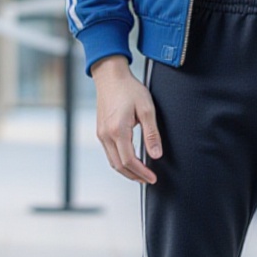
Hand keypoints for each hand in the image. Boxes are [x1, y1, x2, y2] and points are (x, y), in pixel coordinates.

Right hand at [91, 55, 161, 183]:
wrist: (110, 76)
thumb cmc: (129, 89)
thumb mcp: (146, 108)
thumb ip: (152, 133)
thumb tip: (156, 154)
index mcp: (117, 130)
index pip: (129, 161)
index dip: (142, 172)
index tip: (153, 178)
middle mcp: (106, 135)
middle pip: (119, 166)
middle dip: (134, 176)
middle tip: (148, 180)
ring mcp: (101, 134)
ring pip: (112, 161)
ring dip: (126, 171)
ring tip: (141, 174)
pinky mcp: (100, 131)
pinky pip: (109, 153)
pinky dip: (120, 161)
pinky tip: (130, 161)